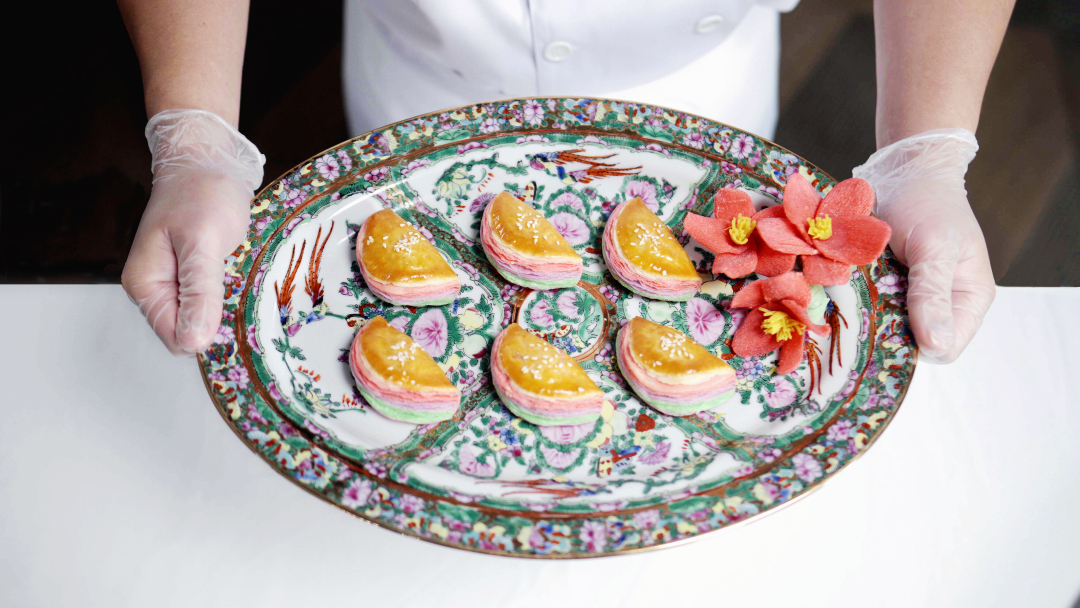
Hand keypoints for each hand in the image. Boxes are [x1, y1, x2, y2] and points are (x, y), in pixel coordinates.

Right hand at [122, 110, 263, 354]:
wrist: (207, 160)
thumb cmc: (202, 193)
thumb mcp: (203, 242)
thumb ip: (199, 293)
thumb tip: (193, 342)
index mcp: (145, 285)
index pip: (174, 338)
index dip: (204, 334)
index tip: (233, 313)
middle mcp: (155, 288)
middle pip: (188, 331)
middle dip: (216, 321)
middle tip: (238, 287)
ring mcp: (173, 282)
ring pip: (202, 317)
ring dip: (224, 307)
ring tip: (238, 277)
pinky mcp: (192, 274)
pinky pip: (211, 300)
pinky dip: (228, 294)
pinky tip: (238, 275)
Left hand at [853, 129, 995, 363]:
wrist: (905, 170)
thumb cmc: (929, 203)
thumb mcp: (934, 248)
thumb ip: (932, 294)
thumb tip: (935, 345)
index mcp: (968, 299)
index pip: (944, 348)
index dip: (916, 347)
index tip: (881, 332)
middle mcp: (941, 303)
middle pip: (912, 342)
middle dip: (884, 334)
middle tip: (856, 314)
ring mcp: (911, 295)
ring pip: (885, 327)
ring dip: (864, 318)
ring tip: (846, 299)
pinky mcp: (886, 284)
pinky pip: (869, 306)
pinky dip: (854, 300)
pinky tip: (840, 290)